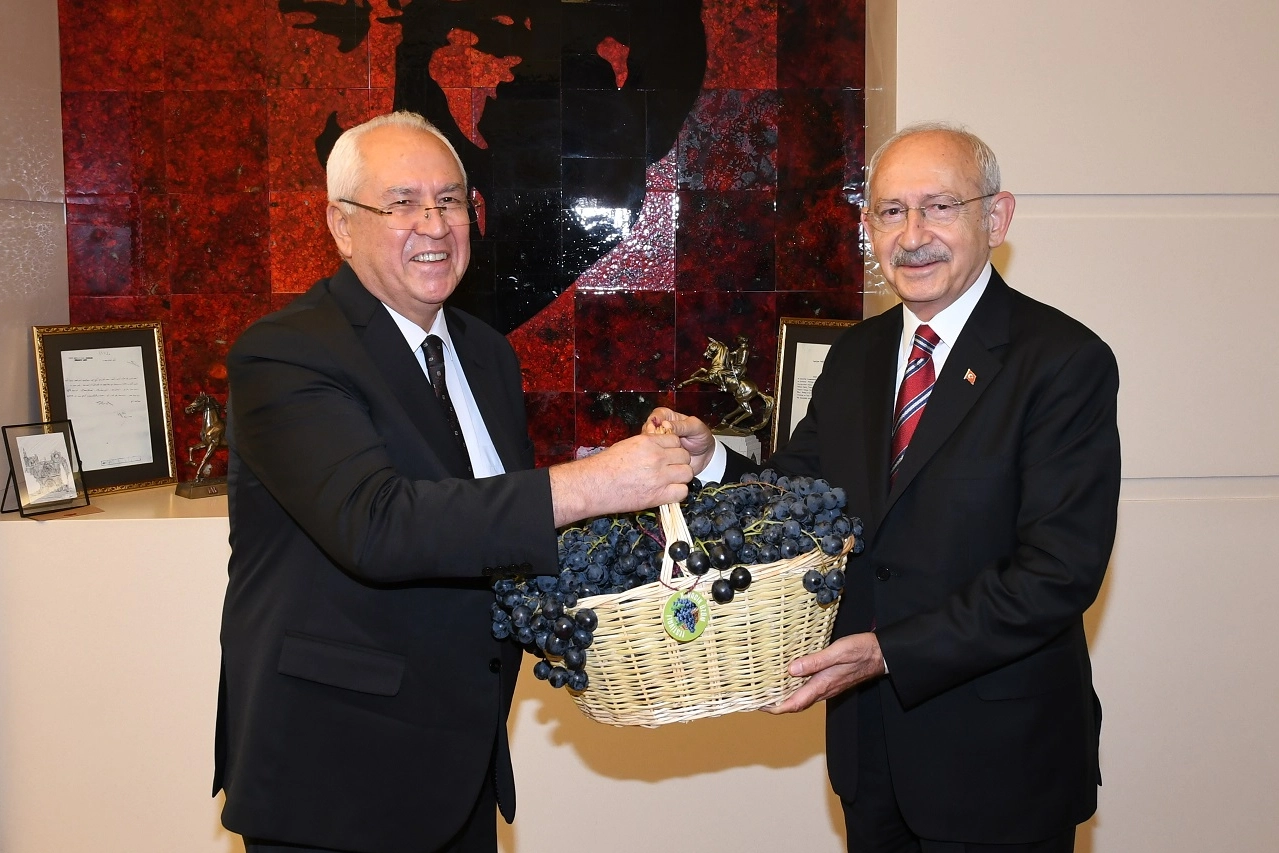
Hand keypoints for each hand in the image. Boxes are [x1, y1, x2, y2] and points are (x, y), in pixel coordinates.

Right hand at [549, 433, 691, 525]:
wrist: (593, 485)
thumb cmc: (604, 466)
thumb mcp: (627, 446)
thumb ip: (647, 445)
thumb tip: (660, 447)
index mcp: (648, 442)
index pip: (676, 441)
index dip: (673, 449)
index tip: (667, 456)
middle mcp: (656, 457)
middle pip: (685, 456)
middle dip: (679, 462)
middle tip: (669, 470)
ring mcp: (659, 477)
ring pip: (687, 473)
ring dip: (681, 478)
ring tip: (669, 482)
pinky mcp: (658, 495)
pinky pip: (682, 492)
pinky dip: (677, 493)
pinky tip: (667, 493)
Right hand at [644, 407, 715, 473]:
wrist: (705, 455)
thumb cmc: (701, 437)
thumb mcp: (695, 427)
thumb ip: (682, 425)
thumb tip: (666, 425)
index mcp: (668, 416)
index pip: (656, 416)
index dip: (653, 422)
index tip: (653, 430)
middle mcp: (661, 428)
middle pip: (648, 429)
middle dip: (650, 436)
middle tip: (654, 442)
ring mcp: (659, 442)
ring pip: (648, 442)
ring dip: (651, 446)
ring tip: (658, 451)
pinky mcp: (660, 453)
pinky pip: (653, 453)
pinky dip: (655, 456)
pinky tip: (659, 458)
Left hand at [762, 633, 884, 713]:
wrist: (880, 654)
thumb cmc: (860, 652)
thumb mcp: (836, 653)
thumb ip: (814, 661)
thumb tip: (791, 669)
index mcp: (822, 685)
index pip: (794, 703)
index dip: (776, 707)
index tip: (760, 706)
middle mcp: (823, 690)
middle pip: (795, 703)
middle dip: (776, 703)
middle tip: (758, 698)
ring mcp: (827, 686)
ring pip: (801, 697)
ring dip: (784, 696)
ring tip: (768, 689)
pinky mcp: (829, 680)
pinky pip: (808, 689)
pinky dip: (795, 687)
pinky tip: (789, 677)